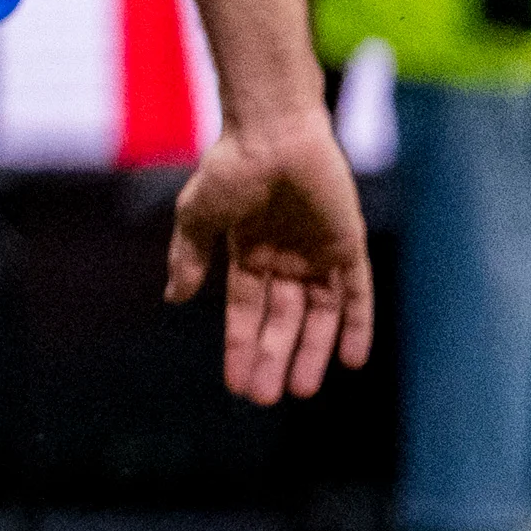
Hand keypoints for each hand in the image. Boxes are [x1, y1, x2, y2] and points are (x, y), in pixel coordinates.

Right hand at [166, 112, 372, 405]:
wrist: (273, 131)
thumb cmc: (230, 167)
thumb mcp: (197, 216)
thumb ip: (188, 257)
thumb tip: (174, 299)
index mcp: (247, 254)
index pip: (245, 313)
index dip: (240, 347)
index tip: (236, 385)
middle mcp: (284, 260)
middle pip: (281, 321)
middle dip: (272, 359)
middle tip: (264, 398)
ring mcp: (318, 254)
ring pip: (317, 316)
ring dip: (310, 352)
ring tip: (301, 390)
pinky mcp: (348, 244)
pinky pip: (356, 293)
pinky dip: (356, 326)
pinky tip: (350, 360)